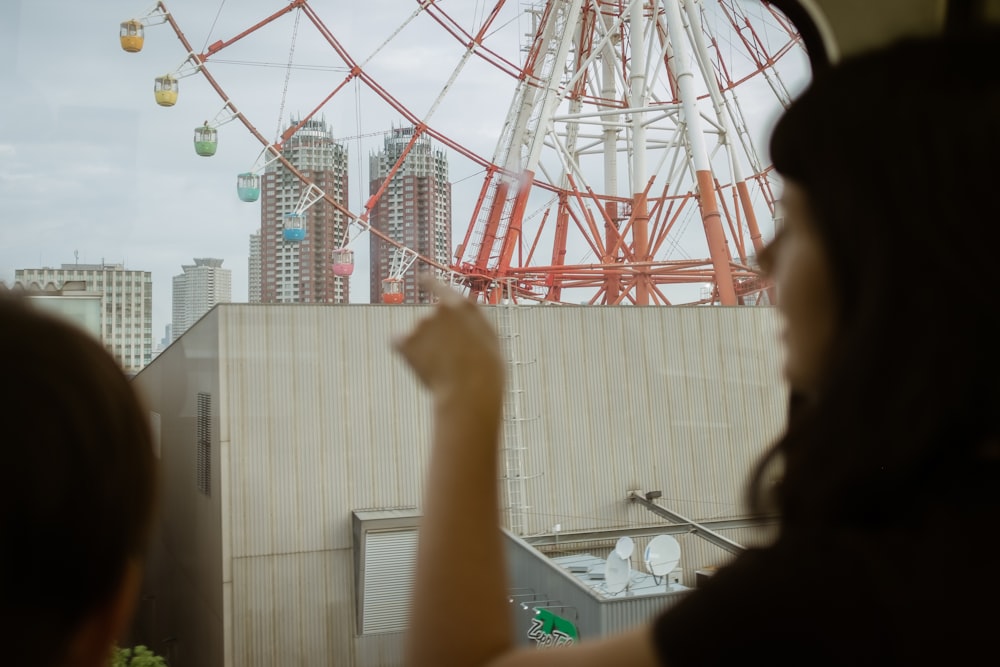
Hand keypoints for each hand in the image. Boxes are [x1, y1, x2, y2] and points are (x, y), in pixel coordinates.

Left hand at [395, 276, 505, 415]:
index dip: (430, 282)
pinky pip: (398, 344)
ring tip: (442, 370)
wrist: (471, 390)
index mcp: (464, 306)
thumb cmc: (486, 372)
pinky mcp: (406, 339)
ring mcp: (422, 323)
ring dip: (424, 349)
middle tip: (449, 362)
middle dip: (434, 338)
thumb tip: (462, 324)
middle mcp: (441, 309)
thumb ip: (472, 325)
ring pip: (417, 337)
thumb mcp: (490, 341)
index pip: (441, 287)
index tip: (421, 277)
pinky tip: (422, 368)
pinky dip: (406, 354)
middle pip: (430, 323)